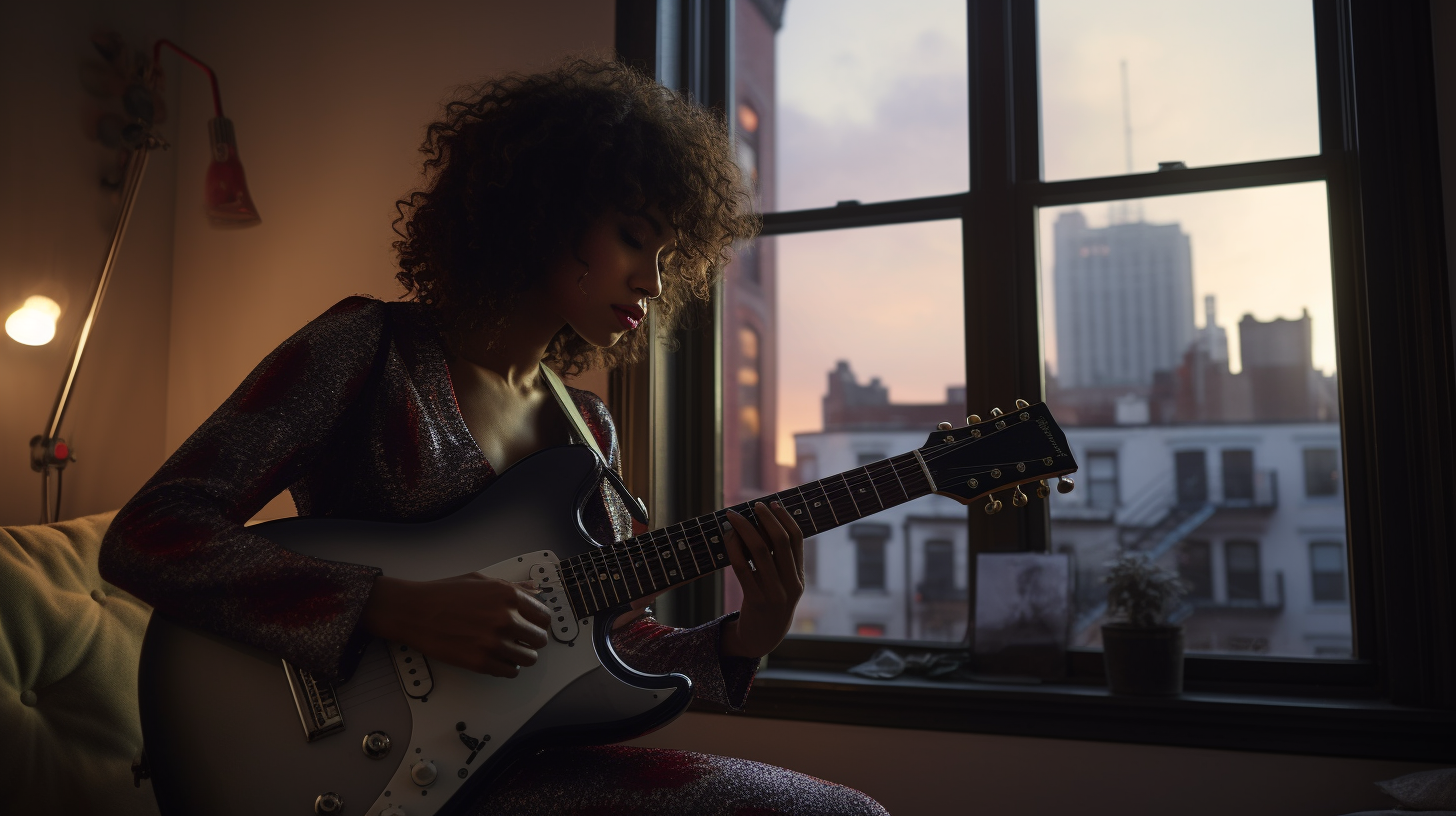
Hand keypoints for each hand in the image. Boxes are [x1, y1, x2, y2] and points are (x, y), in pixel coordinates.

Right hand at [362, 573, 550, 677]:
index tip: (535, 625)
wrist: (414, 611)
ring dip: (522, 655)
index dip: (540, 622)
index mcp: (508, 595)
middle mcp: (505, 618)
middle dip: (533, 640)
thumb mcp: (481, 580)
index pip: (544, 616)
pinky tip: (496, 658)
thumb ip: (511, 587)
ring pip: (528, 659)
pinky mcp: (481, 663)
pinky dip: (507, 667)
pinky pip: (510, 672)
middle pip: (540, 639)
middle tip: (522, 639)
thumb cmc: (442, 594)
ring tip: (509, 649)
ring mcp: (494, 643)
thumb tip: (534, 590)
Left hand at [721, 501, 804, 658]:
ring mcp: (774, 594)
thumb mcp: (782, 584)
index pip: (797, 540)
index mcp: (799, 578)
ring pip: (760, 552)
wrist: (762, 638)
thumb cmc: (770, 603)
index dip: (785, 518)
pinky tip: (728, 538)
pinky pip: (742, 568)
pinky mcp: (755, 601)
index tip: (773, 503)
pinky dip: (734, 548)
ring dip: (746, 529)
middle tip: (754, 505)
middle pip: (781, 542)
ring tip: (735, 517)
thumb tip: (764, 524)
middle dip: (766, 519)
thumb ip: (779, 561)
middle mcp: (791, 585)